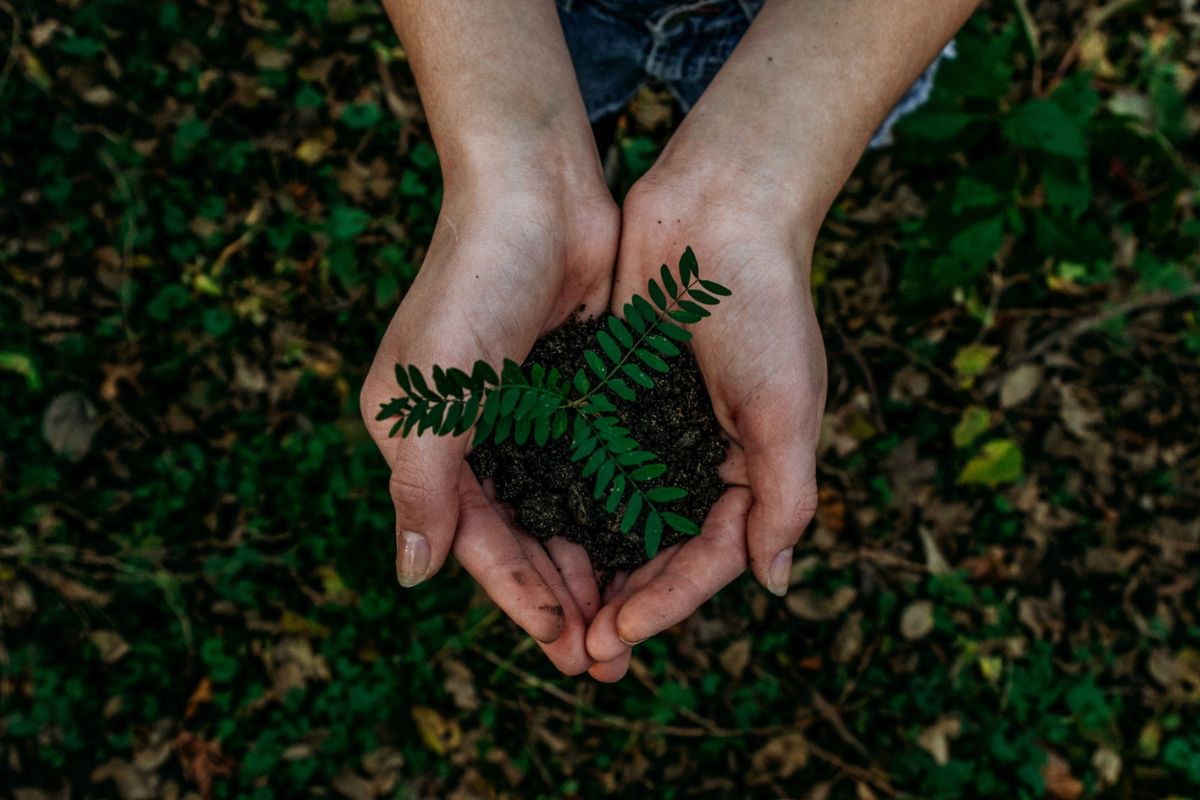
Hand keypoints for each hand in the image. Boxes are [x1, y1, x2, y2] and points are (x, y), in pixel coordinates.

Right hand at [360, 172, 618, 674]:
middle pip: (522, 537)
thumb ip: (422, 488)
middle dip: (561, 598)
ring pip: (563, 512)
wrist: (536, 192)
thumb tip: (412, 576)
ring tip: (629, 621)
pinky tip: (645, 547)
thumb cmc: (472, 286)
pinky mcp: (575, 391)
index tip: (564, 647)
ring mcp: (528, 415)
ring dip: (592, 565)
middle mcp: (474, 436)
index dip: (519, 597)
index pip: (476, 541)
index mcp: (426, 442)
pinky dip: (615, 510)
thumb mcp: (431, 395)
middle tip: (605, 658)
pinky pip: (596, 468)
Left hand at [583, 170, 826, 680]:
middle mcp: (697, 457)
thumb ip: (785, 496)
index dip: (666, 602)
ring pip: (613, 516)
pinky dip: (563, 501)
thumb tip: (774, 583)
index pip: (707, 557)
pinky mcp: (610, 395)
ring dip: (586, 565)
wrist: (719, 209)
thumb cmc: (765, 306)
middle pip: (656, 550)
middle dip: (621, 602)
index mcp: (748, 469)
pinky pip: (583, 462)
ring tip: (551, 613)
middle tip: (579, 651)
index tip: (617, 635)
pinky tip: (529, 533)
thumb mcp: (788, 407)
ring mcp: (650, 428)